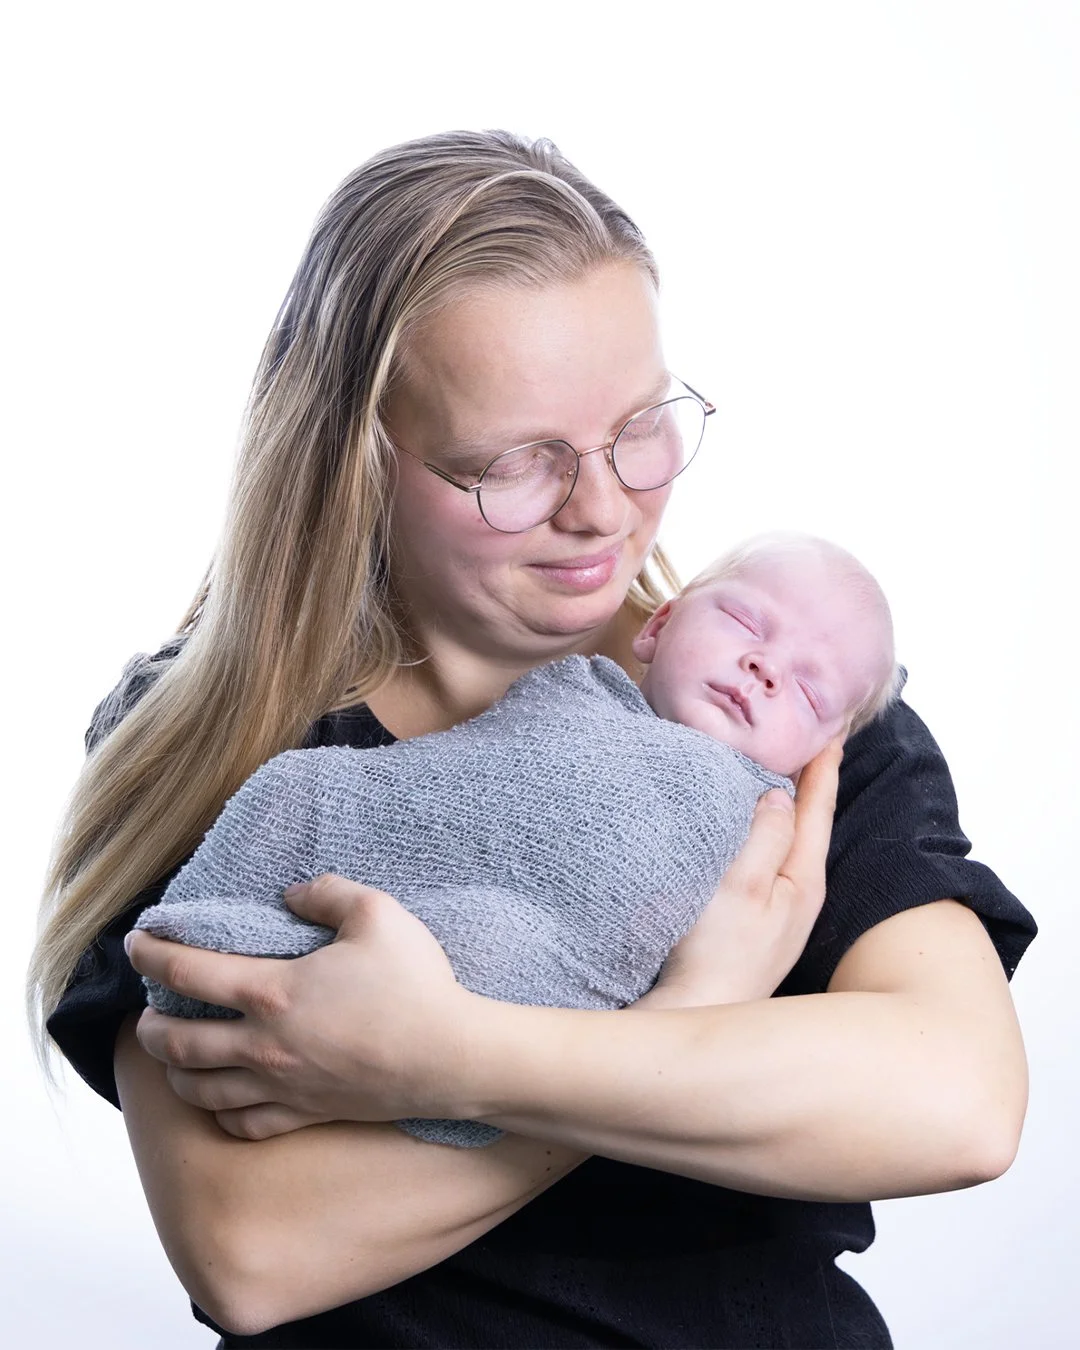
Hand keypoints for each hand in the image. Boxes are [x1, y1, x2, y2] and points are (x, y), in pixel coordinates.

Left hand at [125, 876, 484, 1138]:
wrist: (451, 1057)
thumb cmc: (416, 984)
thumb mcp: (377, 913)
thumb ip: (327, 891)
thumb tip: (293, 892)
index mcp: (273, 992)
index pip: (188, 972)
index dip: (152, 954)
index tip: (136, 942)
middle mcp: (265, 1045)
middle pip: (178, 1043)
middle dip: (150, 1026)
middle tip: (148, 1009)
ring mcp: (282, 1086)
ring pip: (200, 1090)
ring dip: (174, 1072)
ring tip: (172, 1055)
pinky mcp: (306, 1114)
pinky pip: (243, 1124)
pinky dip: (219, 1112)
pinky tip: (221, 1098)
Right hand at [637, 738, 841, 1008]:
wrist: (691, 1018)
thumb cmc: (714, 958)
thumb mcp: (742, 886)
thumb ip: (766, 837)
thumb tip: (781, 796)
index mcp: (803, 881)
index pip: (818, 809)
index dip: (823, 766)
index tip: (830, 727)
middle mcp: (797, 896)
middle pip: (810, 824)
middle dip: (811, 781)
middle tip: (810, 738)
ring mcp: (775, 914)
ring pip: (787, 844)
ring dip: (786, 806)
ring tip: (782, 771)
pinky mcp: (751, 925)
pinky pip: (764, 863)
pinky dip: (762, 833)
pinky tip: (747, 827)